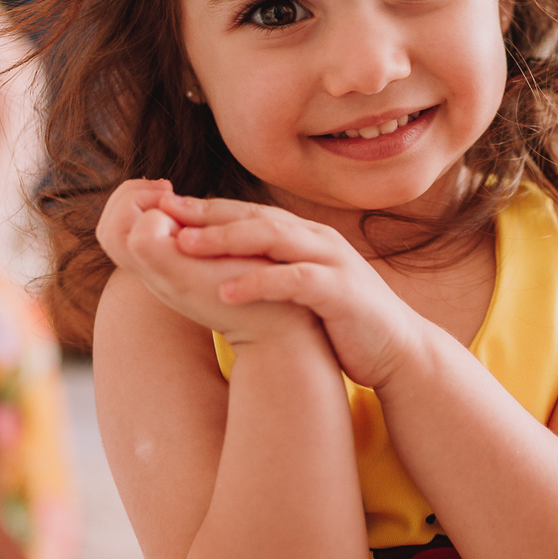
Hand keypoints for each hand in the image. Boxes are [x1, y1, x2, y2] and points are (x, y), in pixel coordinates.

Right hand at [95, 180, 314, 347]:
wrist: (281, 324)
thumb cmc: (260, 285)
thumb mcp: (222, 251)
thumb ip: (201, 230)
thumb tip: (184, 201)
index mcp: (163, 265)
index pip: (115, 228)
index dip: (132, 200)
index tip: (170, 192)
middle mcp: (153, 272)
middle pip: (107, 229)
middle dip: (128, 196)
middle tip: (167, 191)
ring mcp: (161, 276)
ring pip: (114, 231)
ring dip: (139, 204)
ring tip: (176, 206)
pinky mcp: (177, 275)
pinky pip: (142, 236)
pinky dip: (160, 218)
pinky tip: (192, 228)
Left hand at [161, 190, 425, 387]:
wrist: (397, 350)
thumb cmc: (340, 321)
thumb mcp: (300, 287)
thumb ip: (270, 269)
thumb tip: (222, 267)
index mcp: (303, 237)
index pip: (247, 213)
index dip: (204, 209)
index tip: (161, 208)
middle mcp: (316, 240)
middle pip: (254, 216)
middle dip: (207, 214)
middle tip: (162, 212)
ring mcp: (332, 262)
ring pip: (274, 238)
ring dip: (226, 240)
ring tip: (184, 244)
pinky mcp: (342, 292)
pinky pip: (296, 280)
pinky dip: (260, 283)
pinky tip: (226, 291)